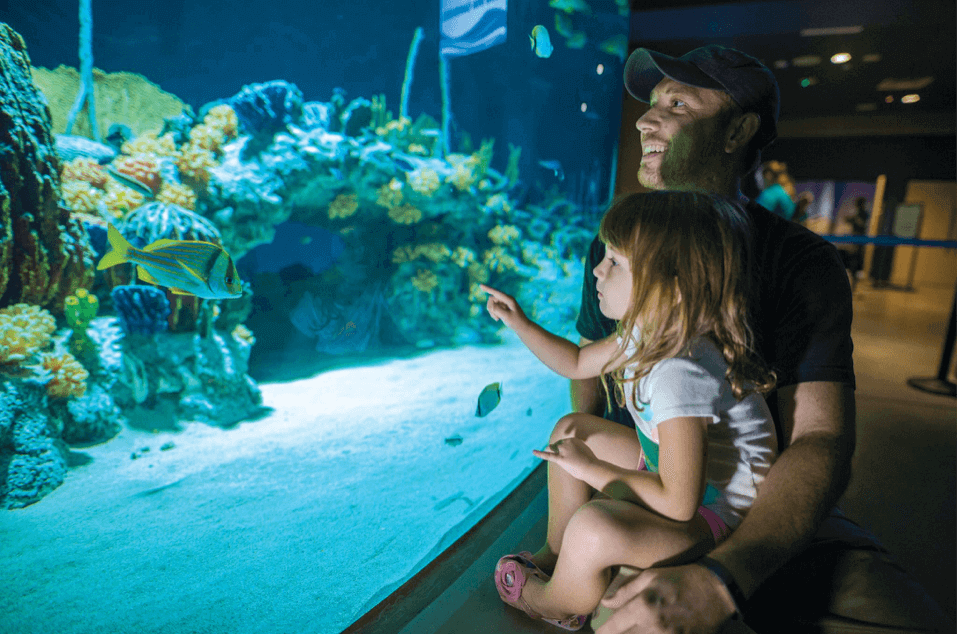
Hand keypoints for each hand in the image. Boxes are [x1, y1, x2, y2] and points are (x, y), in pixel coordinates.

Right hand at [479, 284, 528, 330]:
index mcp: (509, 299)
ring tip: (498, 319)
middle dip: (491, 308)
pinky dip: (493, 313)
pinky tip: (498, 319)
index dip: (487, 289)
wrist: (522, 326)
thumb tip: (490, 304)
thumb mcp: (506, 316)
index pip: (496, 292)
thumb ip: (497, 310)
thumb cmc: (516, 321)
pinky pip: (493, 307)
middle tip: (496, 317)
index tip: (480, 285)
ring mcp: (504, 302)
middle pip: (492, 299)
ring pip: (491, 303)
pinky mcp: (502, 306)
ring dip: (492, 312)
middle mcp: (506, 298)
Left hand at [532, 437, 597, 481]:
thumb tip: (574, 456)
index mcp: (573, 439)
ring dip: (550, 450)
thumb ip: (578, 452)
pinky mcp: (560, 459)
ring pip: (551, 448)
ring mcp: (563, 450)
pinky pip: (547, 455)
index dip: (566, 450)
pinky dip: (539, 453)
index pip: (564, 443)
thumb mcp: (586, 453)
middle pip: (557, 445)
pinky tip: (533, 452)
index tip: (572, 456)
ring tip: (551, 453)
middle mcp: (567, 442)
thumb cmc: (590, 464)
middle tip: (566, 459)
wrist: (592, 468)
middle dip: (558, 450)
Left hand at [596, 564, 737, 633]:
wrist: (717, 590)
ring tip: (631, 632)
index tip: (599, 634)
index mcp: (643, 607)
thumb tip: (605, 603)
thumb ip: (625, 591)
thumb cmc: (681, 578)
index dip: (602, 633)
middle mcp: (653, 627)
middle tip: (614, 633)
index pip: (613, 628)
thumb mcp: (651, 576)